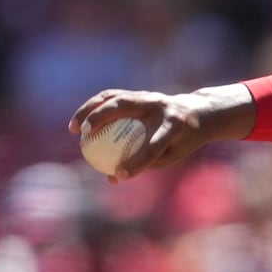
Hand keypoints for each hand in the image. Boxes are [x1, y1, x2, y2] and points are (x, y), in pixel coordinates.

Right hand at [68, 84, 256, 182]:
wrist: (197, 113)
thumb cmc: (183, 141)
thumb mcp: (172, 155)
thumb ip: (145, 165)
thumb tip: (112, 178)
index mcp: (175, 125)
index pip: (153, 146)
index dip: (136, 163)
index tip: (118, 176)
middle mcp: (160, 106)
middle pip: (124, 107)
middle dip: (101, 118)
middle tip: (84, 136)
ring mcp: (148, 96)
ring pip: (114, 97)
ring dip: (89, 109)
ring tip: (73, 129)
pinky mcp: (139, 93)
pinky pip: (112, 97)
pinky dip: (94, 107)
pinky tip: (80, 121)